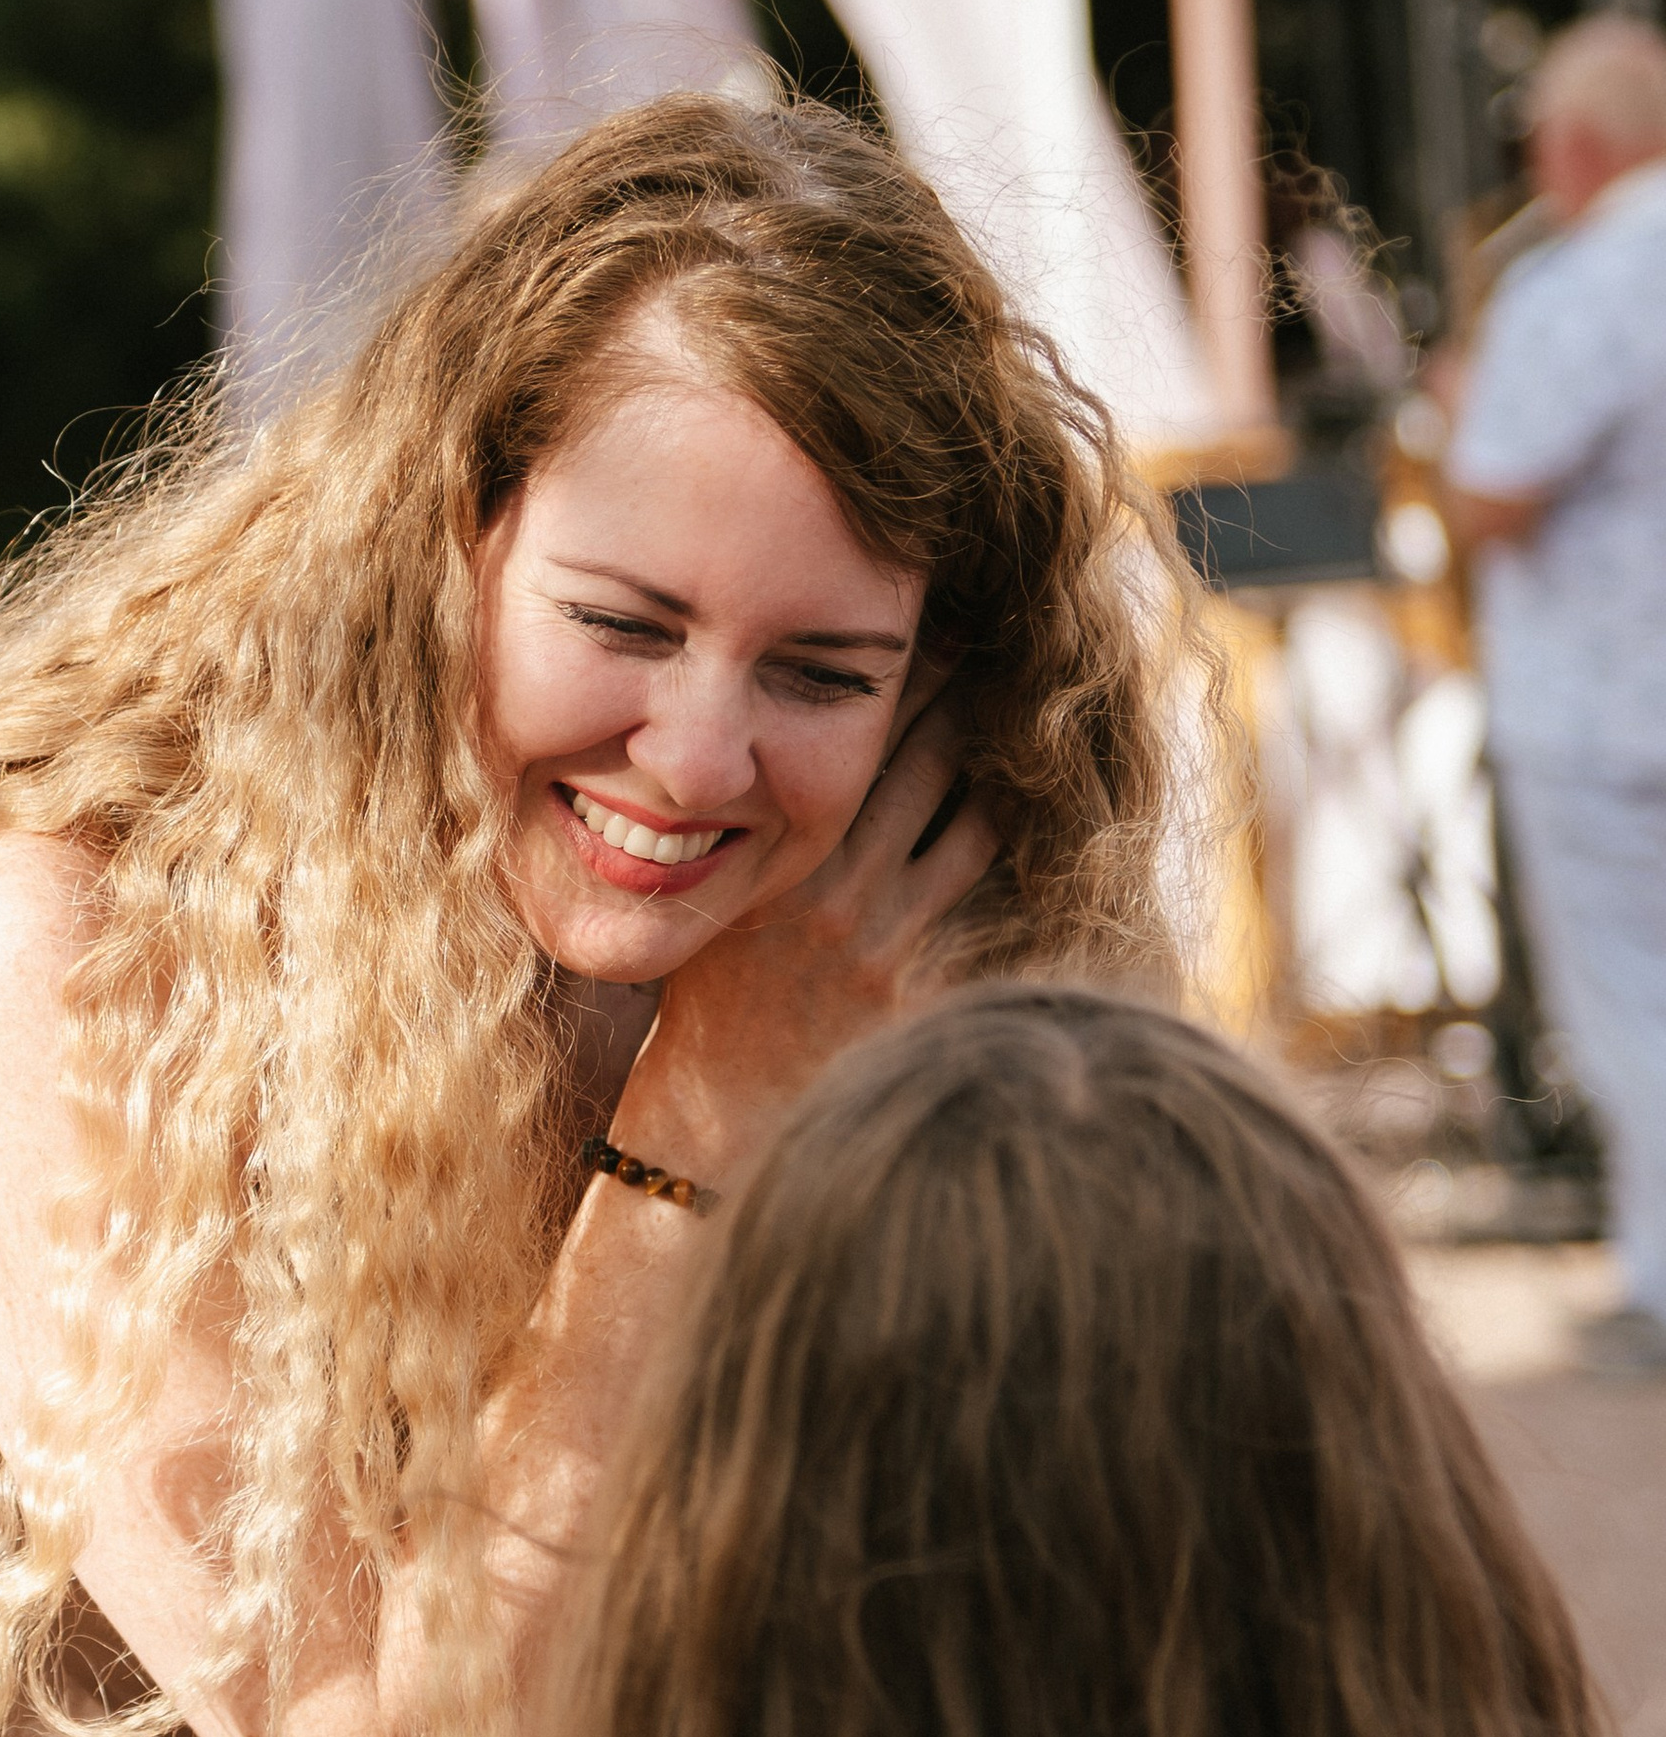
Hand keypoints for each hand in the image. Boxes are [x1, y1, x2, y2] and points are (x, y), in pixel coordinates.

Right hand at [628, 675, 998, 1162]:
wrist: (722, 1111)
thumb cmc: (707, 999)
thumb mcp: (710, 900)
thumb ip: (738, 834)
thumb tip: (752, 750)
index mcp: (776, 856)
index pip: (848, 739)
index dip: (895, 676)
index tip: (922, 625)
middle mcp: (837, 886)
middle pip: (924, 758)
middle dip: (961, 693)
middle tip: (996, 639)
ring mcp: (889, 934)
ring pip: (970, 817)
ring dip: (996, 764)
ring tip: (1023, 717)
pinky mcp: (924, 977)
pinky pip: (981, 888)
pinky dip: (1004, 838)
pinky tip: (1028, 805)